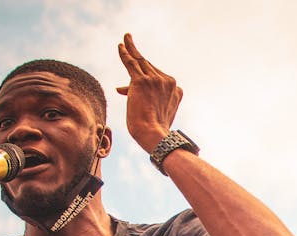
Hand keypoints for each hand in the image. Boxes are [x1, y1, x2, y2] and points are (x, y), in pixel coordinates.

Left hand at [116, 33, 181, 152]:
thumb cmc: (153, 129)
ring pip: (140, 61)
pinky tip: (120, 46)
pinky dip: (125, 53)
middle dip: (137, 55)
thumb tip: (119, 88)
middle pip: (149, 66)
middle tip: (129, 40)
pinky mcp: (141, 81)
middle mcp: (168, 82)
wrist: (153, 135)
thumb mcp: (154, 111)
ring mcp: (155, 80)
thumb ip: (144, 97)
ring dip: (131, 48)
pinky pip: (131, 64)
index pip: (157, 77)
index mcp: (176, 89)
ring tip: (126, 37)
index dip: (144, 79)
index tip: (130, 88)